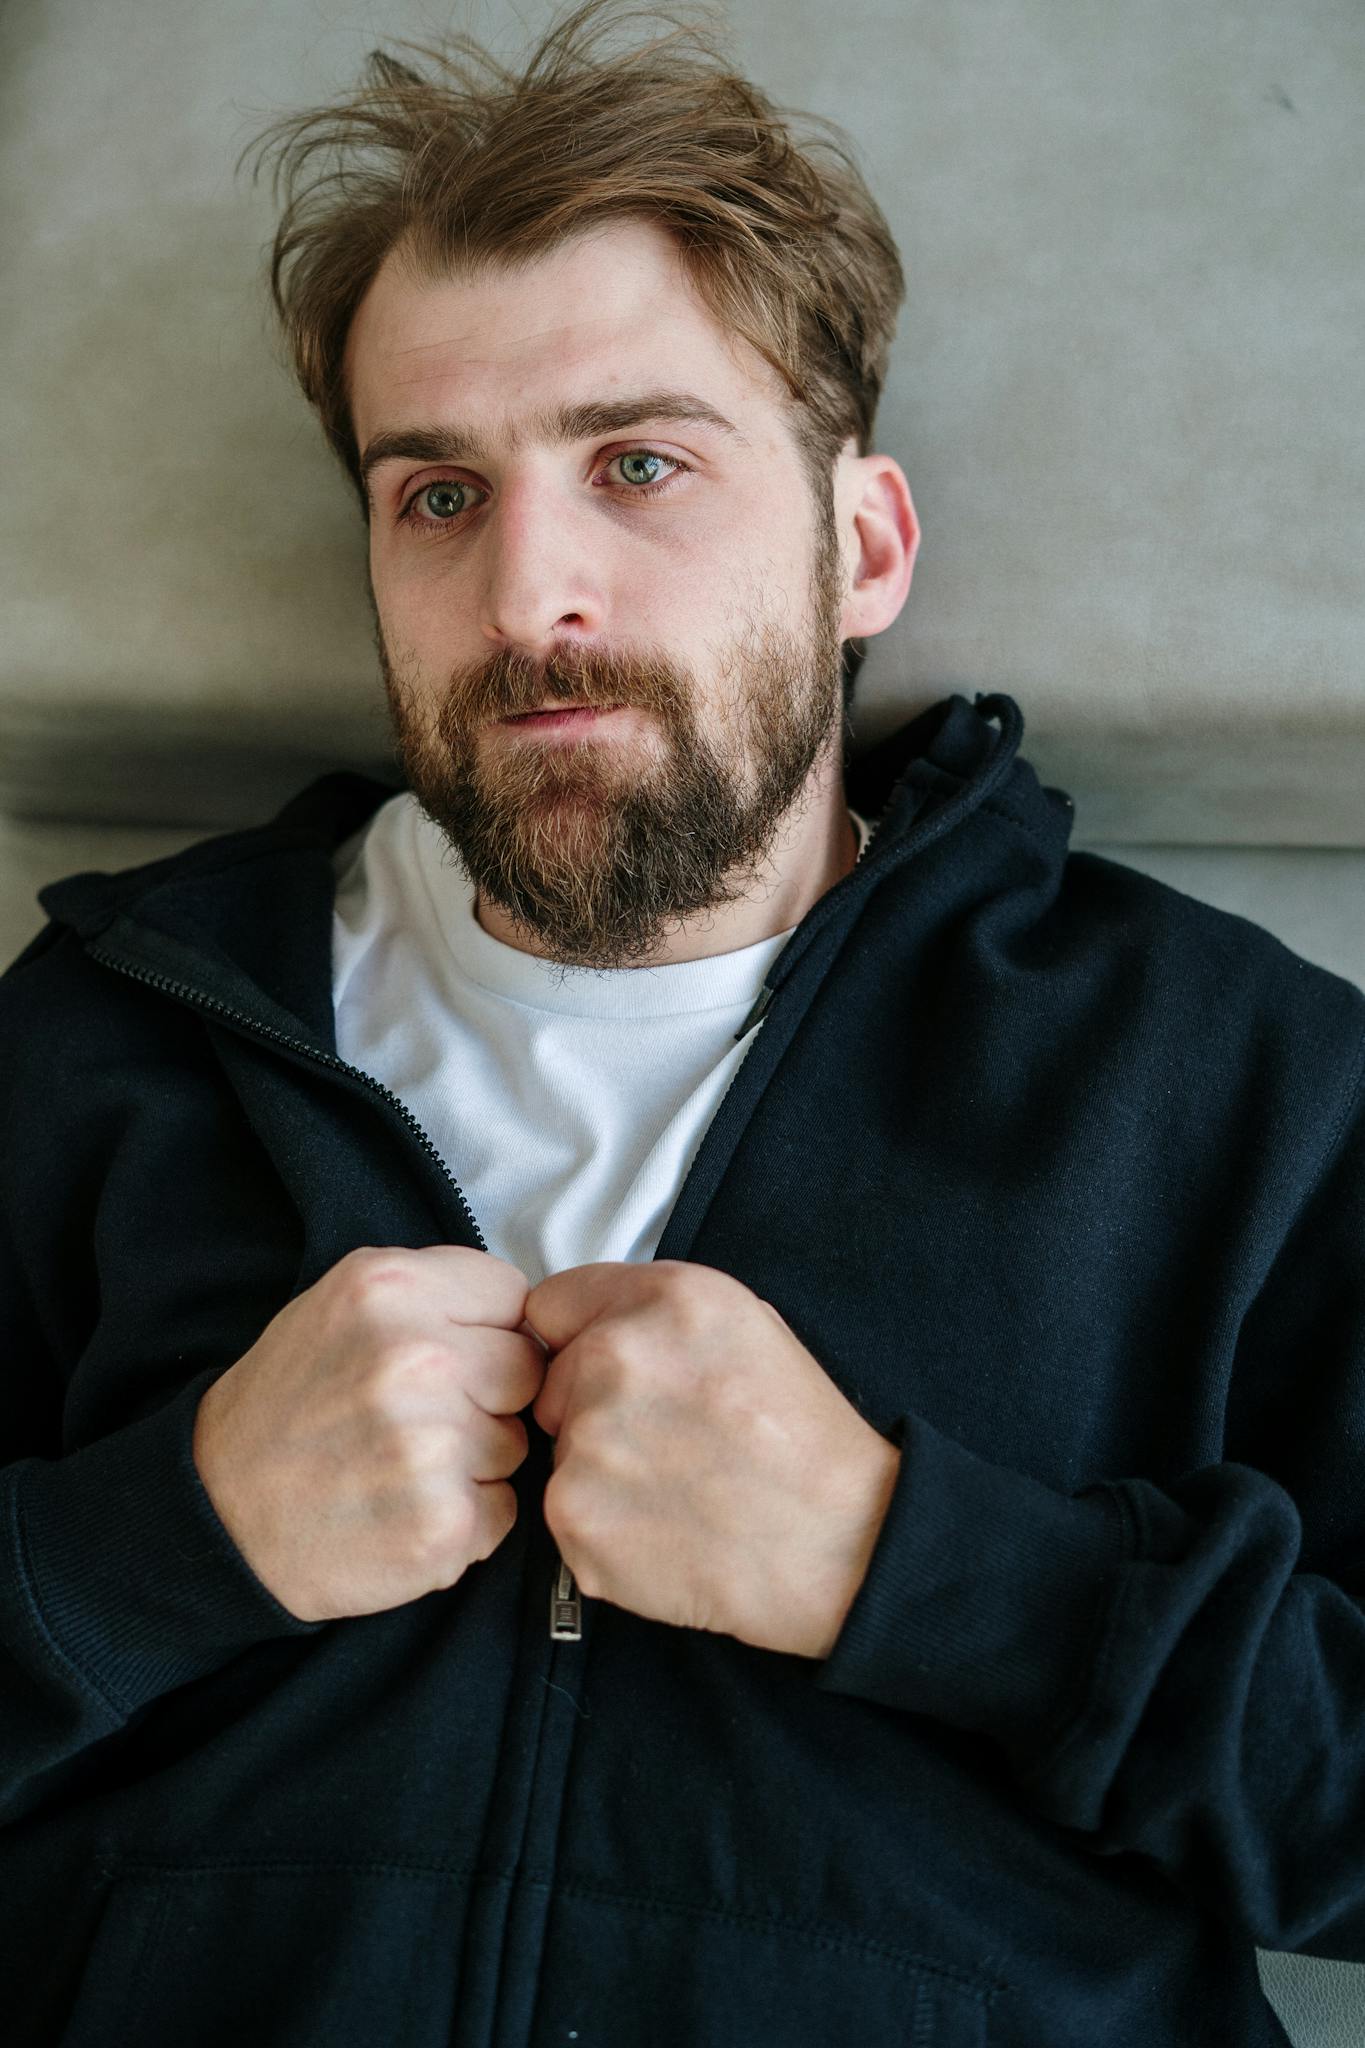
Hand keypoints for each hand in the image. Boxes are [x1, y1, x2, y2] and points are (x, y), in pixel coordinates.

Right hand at [192, 1245, 545, 1621]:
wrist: (217, 1511)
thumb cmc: (289, 1405)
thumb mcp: (340, 1305)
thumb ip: (433, 1294)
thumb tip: (528, 1317)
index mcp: (390, 1288)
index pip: (510, 1295)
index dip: (484, 1331)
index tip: (443, 1357)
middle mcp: (418, 1358)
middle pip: (526, 1370)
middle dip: (486, 1396)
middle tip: (416, 1420)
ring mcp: (433, 1445)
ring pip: (515, 1444)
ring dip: (475, 1462)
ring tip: (399, 1467)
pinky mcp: (443, 1523)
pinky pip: (503, 1511)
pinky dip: (465, 1520)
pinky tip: (403, 1512)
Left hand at [526, 1260, 901, 1659]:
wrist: (840, 1544)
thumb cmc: (804, 1442)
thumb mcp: (750, 1328)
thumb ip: (658, 1314)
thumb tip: (592, 1329)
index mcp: (666, 1299)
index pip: (552, 1305)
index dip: (579, 1340)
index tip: (605, 1370)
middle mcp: (615, 1356)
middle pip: (552, 1382)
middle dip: (590, 1410)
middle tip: (665, 1443)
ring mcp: (588, 1438)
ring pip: (561, 1450)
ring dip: (601, 1472)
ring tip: (676, 1490)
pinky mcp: (574, 1514)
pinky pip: (568, 1512)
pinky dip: (605, 1527)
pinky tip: (664, 1529)